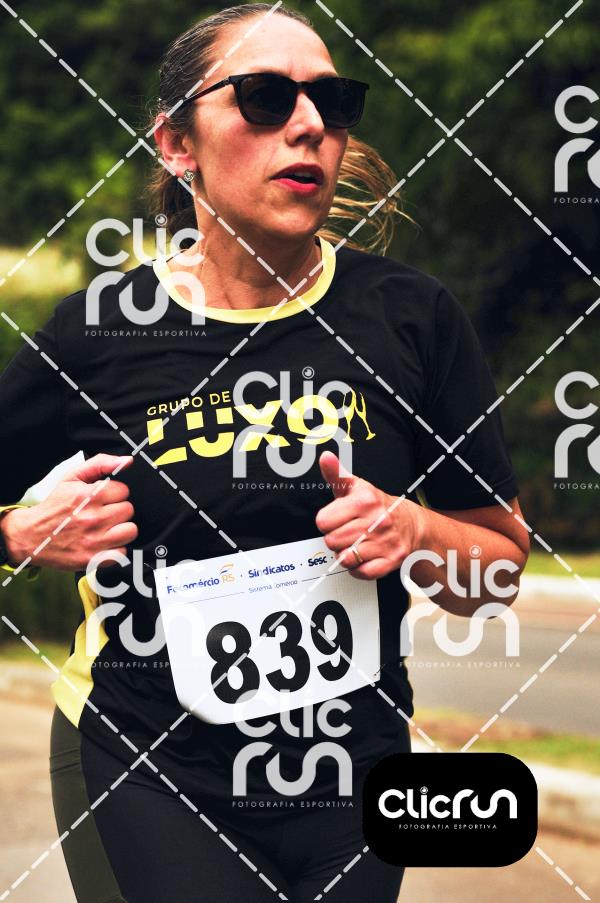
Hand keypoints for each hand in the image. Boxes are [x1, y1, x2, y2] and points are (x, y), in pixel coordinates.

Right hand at [1, 454, 137, 570]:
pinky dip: (116, 548)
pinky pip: (122, 552)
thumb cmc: (54, 507)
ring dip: (121, 529)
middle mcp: (93, 518)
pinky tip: (104, 542)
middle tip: (103, 513)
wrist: (31, 536)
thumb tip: (127, 461)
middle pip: (128, 510)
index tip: (104, 498)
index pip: (123, 490)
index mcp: (88, 496)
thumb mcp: (72, 478)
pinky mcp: (94, 559)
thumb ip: (100, 464)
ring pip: (130, 530)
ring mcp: (94, 540)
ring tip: (107, 527)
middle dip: (117, 510)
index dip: (114, 493)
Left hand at [314, 451, 422, 579]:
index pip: (323, 521)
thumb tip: (325, 457)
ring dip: (346, 554)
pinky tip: (363, 557)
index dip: (327, 522)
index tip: (337, 519)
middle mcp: (377, 520)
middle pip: (332, 541)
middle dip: (336, 539)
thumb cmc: (377, 506)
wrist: (411, 524)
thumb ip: (337, 474)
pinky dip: (359, 569)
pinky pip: (362, 572)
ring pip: (345, 558)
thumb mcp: (357, 487)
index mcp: (365, 501)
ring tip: (355, 544)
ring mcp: (386, 542)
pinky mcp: (392, 560)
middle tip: (348, 532)